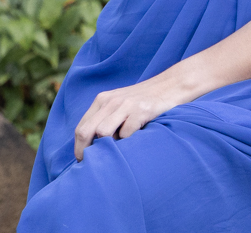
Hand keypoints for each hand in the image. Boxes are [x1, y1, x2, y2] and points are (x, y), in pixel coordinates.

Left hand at [74, 71, 191, 160]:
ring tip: (119, 148)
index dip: (79, 148)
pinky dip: (129, 141)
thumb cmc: (143, 100)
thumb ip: (105, 118)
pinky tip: (136, 137)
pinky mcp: (141, 111)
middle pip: (86, 131)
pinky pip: (126, 134)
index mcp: (102, 100)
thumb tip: (91, 146)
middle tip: (92, 164)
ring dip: (109, 145)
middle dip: (86, 151)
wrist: (171, 85)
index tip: (83, 161)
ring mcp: (126, 105)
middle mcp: (111, 101)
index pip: (81, 128)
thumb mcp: (120, 104)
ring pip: (103, 132)